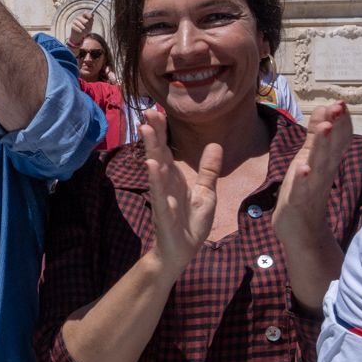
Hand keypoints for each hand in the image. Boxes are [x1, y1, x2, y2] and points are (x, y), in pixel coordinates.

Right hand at [68, 10, 93, 47]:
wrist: (79, 34)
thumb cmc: (86, 28)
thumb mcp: (90, 24)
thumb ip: (91, 19)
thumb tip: (93, 14)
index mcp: (83, 16)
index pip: (85, 13)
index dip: (89, 16)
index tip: (91, 19)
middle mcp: (78, 17)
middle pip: (86, 21)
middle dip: (88, 26)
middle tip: (89, 28)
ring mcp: (75, 21)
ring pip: (82, 26)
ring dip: (85, 29)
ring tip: (85, 31)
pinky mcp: (72, 26)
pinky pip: (78, 29)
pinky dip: (81, 31)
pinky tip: (81, 32)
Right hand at [138, 108, 221, 270]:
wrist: (182, 251)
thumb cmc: (190, 222)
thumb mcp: (206, 192)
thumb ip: (208, 170)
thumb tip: (215, 145)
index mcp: (174, 178)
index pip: (166, 149)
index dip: (162, 131)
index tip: (157, 110)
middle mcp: (165, 183)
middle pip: (158, 153)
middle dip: (153, 133)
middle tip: (148, 111)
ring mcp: (163, 196)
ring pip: (156, 169)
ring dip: (151, 149)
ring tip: (146, 129)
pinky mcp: (164, 212)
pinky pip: (160, 193)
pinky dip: (156, 179)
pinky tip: (152, 164)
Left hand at [274, 103, 349, 263]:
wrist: (301, 231)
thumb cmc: (304, 190)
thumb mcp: (309, 159)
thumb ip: (316, 136)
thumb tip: (324, 110)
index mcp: (325, 162)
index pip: (338, 139)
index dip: (340, 121)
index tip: (340, 103)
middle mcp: (322, 172)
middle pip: (331, 148)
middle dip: (334, 127)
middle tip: (337, 106)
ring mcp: (311, 187)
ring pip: (319, 164)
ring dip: (323, 146)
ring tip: (325, 127)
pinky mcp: (298, 202)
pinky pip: (302, 189)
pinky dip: (303, 178)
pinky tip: (304, 168)